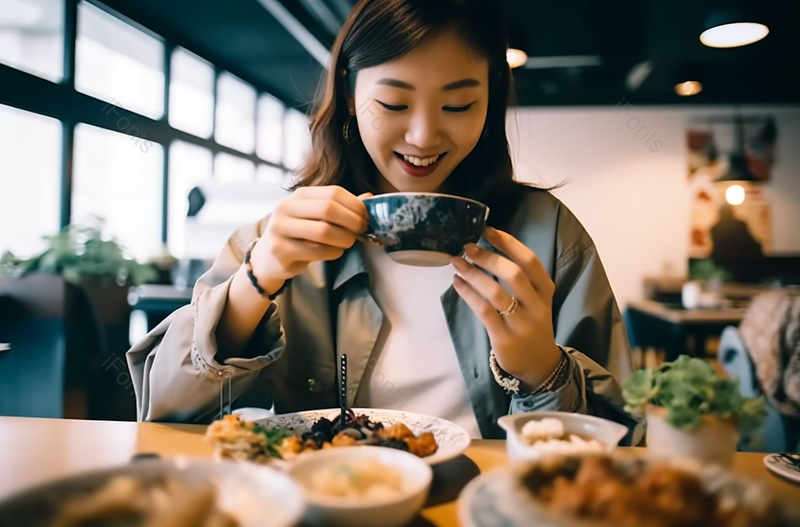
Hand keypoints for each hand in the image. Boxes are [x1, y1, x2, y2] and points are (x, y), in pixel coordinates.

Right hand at [250, 186, 370, 293]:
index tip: (366, 217)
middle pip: (328, 209)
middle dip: (351, 222)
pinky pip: (316, 251)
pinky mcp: (280, 250)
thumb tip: (370, 197)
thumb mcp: (318, 216)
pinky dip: (333, 253)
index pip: (333, 192)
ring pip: (323, 232)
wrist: (269, 257)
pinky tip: (335, 252)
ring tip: (348, 243)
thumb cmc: (300, 234)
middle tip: (362, 231)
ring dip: (344, 240)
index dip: (355, 205)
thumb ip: (341, 207)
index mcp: (299, 195)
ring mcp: (280, 229)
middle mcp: (286, 208)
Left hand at [451, 226, 561, 389]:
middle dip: (488, 257)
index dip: (508, 242)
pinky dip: (468, 294)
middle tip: (467, 247)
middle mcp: (537, 305)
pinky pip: (484, 311)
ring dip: (473, 274)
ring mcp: (521, 323)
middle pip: (513, 274)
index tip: (487, 229)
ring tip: (456, 263)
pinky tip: (457, 284)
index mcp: (545, 290)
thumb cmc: (531, 324)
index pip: (530, 260)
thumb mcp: (535, 299)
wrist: (538, 364)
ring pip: (496, 293)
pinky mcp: (504, 338)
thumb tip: (486, 249)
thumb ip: (519, 278)